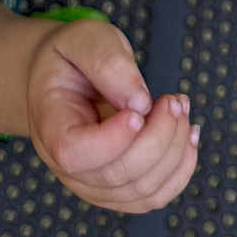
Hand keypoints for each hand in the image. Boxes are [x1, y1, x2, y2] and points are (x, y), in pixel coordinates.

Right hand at [24, 17, 197, 211]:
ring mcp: (92, 185)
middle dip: (158, 138)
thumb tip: (141, 104)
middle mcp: (65, 167)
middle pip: (116, 175)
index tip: (140, 110)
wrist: (64, 76)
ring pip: (142, 191)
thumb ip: (109, 64)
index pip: (74, 153)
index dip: (113, 140)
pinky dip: (180, 170)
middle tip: (174, 100)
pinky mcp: (117, 190)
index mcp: (49, 126)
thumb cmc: (73, 57)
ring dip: (175, 151)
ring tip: (181, 109)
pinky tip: (188, 136)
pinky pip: (154, 196)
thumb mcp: (84, 40)